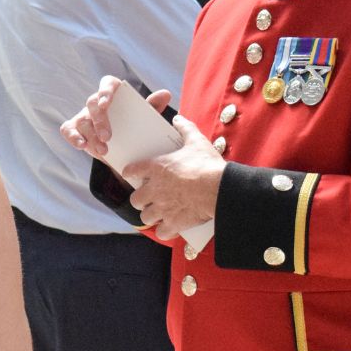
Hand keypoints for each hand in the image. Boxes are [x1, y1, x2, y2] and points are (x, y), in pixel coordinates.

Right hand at [59, 77, 171, 158]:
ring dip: (91, 136)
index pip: (107, 84)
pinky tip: (82, 145)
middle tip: (108, 137)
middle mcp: (96, 102)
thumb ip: (152, 106)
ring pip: (82, 120)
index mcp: (114, 93)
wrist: (123, 143)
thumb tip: (165, 94)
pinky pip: (68, 129)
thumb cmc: (132, 124)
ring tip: (104, 151)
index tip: (106, 103)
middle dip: (99, 121)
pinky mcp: (75, 128)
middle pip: (92, 104)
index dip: (105, 92)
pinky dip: (72, 136)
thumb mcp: (143, 117)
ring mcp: (84, 115)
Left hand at [122, 115, 224, 239]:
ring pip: (145, 217)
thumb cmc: (207, 164)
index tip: (131, 174)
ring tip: (158, 213)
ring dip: (151, 215)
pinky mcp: (173, 223)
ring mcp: (162, 208)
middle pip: (135, 199)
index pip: (132, 171)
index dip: (130, 173)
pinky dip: (164, 231)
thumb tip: (177, 119)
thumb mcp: (196, 141)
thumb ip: (185, 129)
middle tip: (149, 197)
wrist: (220, 188)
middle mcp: (154, 189)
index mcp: (156, 168)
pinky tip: (169, 227)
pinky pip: (161, 232)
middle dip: (141, 199)